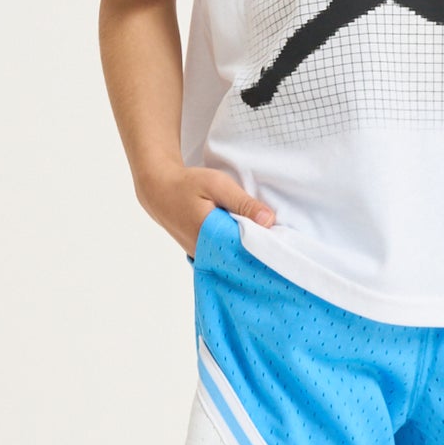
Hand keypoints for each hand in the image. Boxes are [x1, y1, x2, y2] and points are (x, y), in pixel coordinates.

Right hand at [140, 163, 276, 254]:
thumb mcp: (217, 185)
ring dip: (250, 252)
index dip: (265, 249)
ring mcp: (202, 257)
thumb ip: (243, 202)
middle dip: (261, 254)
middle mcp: (205, 253)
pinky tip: (251, 243)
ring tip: (271, 244)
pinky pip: (225, 257)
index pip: (245, 251)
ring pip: (233, 259)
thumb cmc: (187, 184)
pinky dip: (238, 251)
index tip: (285, 244)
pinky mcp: (202, 254)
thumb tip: (269, 220)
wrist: (158, 191)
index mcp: (209, 237)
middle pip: (241, 260)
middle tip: (284, 244)